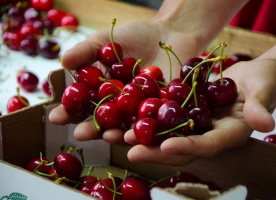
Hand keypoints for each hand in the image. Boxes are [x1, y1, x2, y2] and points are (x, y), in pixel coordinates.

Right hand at [49, 19, 203, 144]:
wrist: (170, 34)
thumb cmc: (136, 36)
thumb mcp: (107, 41)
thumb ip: (86, 51)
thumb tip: (63, 62)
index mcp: (102, 90)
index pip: (83, 104)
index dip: (69, 111)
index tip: (55, 116)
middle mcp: (119, 104)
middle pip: (103, 121)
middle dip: (90, 129)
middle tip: (79, 134)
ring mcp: (140, 110)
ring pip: (127, 126)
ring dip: (117, 134)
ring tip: (108, 136)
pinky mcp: (161, 111)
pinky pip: (153, 123)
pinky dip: (144, 129)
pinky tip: (135, 133)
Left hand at [124, 58, 275, 165]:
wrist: (249, 75)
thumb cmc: (263, 81)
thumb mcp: (263, 90)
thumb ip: (261, 106)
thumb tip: (266, 123)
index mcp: (227, 134)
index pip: (206, 145)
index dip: (187, 147)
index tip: (167, 146)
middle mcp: (207, 134)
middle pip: (179, 146)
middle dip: (155, 150)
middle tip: (131, 150)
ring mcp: (193, 124)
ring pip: (165, 135)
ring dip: (142, 137)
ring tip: (117, 135)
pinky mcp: (183, 112)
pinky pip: (162, 117)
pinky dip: (144, 118)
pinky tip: (124, 115)